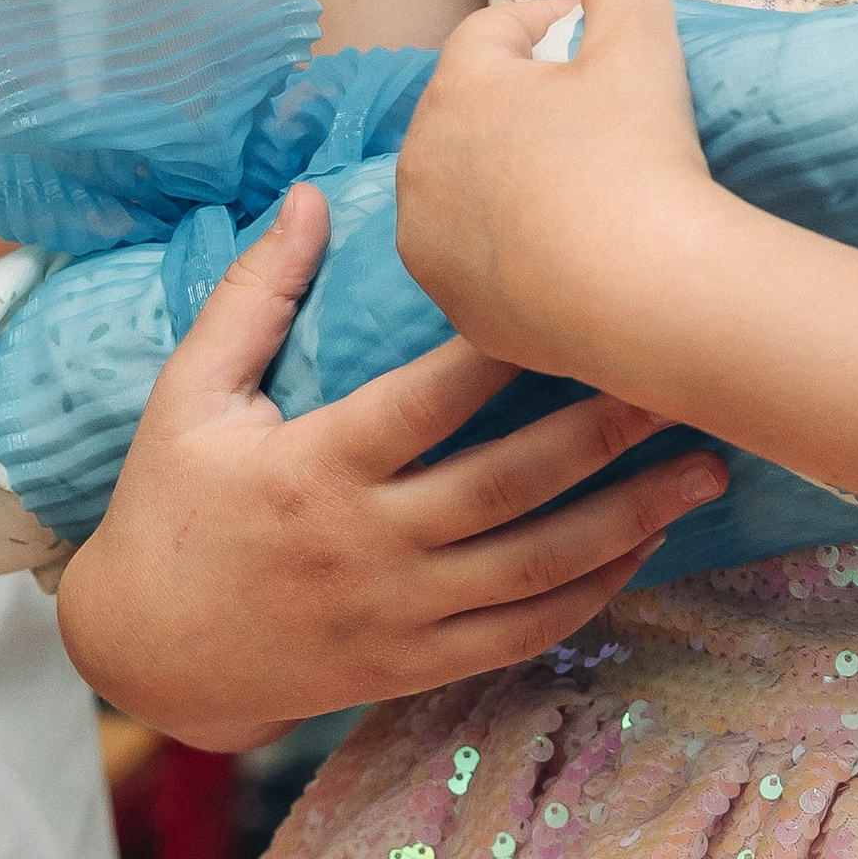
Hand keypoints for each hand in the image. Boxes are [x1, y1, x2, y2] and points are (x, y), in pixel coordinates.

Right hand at [54, 181, 726, 749]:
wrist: (149, 657)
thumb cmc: (170, 507)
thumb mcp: (188, 394)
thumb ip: (255, 294)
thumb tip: (311, 193)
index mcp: (315, 468)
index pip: (428, 402)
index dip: (507, 354)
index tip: (582, 302)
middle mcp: (368, 546)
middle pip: (507, 486)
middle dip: (605, 432)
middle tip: (684, 379)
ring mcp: (399, 615)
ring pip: (534, 568)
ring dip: (630, 519)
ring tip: (708, 468)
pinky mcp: (416, 665)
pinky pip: (521, 633)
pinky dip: (591, 592)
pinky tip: (648, 546)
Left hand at [398, 0, 725, 384]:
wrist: (647, 296)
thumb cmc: (638, 156)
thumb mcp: (644, 40)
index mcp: (455, 92)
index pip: (491, 31)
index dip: (549, 19)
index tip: (599, 33)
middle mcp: (420, 166)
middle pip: (471, 110)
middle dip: (524, 100)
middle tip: (594, 110)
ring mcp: (429, 246)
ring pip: (467, 187)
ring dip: (511, 173)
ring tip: (579, 182)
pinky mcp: (456, 309)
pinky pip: (481, 256)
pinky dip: (516, 242)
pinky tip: (569, 246)